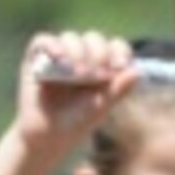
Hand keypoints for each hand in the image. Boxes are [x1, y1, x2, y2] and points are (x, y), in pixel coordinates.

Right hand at [15, 32, 138, 157]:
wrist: (46, 137)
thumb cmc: (77, 122)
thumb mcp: (101, 107)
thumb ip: (118, 90)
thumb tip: (137, 71)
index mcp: (102, 65)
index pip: (115, 46)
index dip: (119, 51)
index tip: (120, 66)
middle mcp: (81, 56)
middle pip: (93, 38)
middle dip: (98, 52)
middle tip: (96, 73)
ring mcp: (59, 56)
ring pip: (70, 37)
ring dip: (76, 50)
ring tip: (76, 73)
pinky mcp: (37, 58)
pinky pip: (43, 41)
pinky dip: (51, 45)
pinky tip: (58, 57)